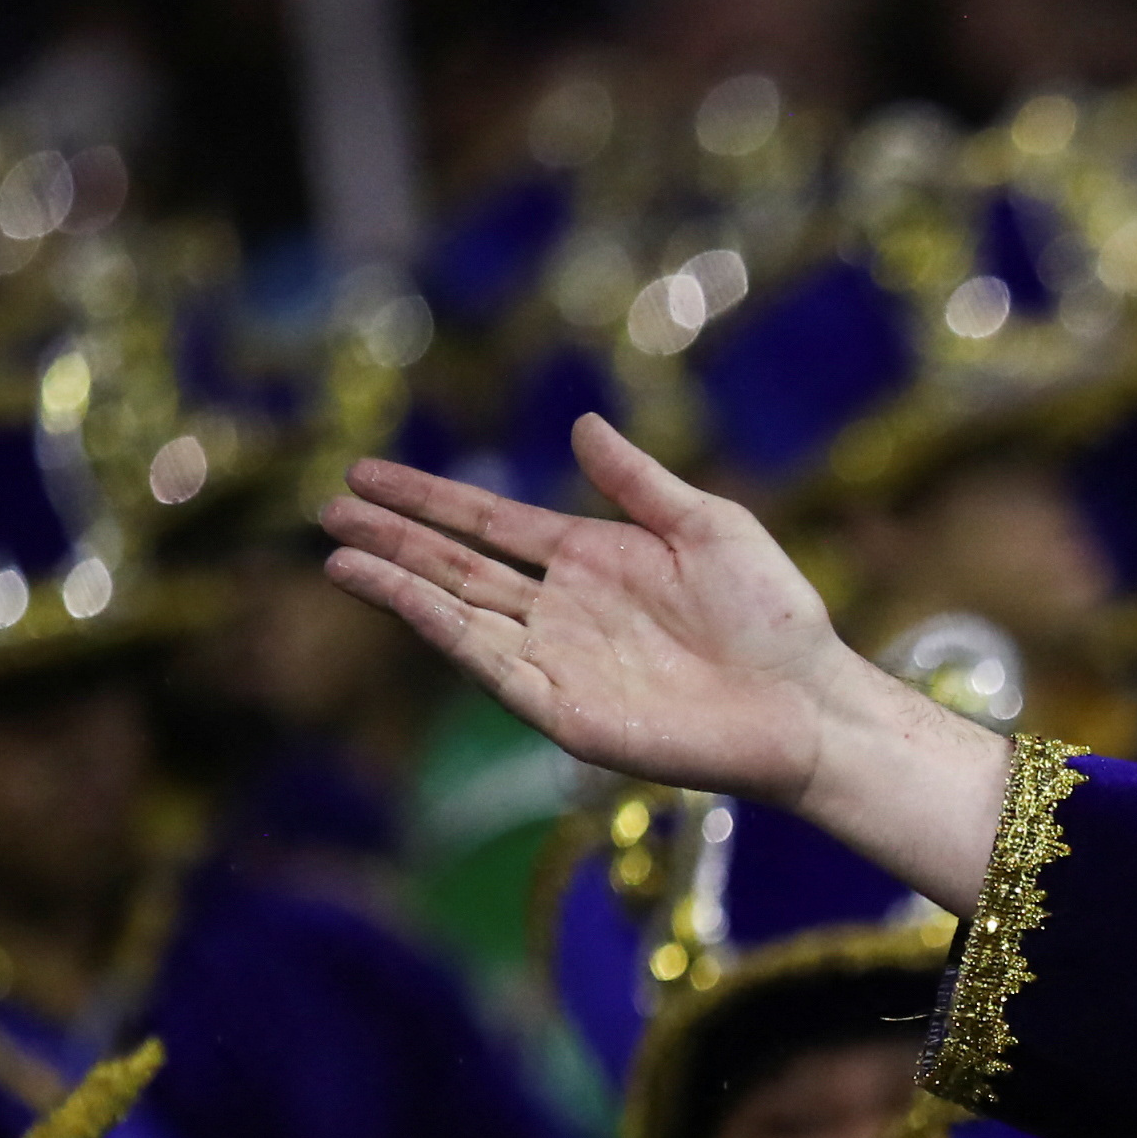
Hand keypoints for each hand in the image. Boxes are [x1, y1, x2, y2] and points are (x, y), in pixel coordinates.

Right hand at [318, 420, 1011, 902]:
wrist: (810, 700)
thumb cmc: (775, 617)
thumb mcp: (708, 526)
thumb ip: (638, 482)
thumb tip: (581, 426)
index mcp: (591, 561)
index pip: (487, 523)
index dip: (427, 499)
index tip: (364, 474)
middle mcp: (562, 611)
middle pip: (456, 566)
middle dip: (393, 538)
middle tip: (327, 508)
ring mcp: (559, 662)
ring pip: (458, 615)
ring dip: (397, 585)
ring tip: (336, 555)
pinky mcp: (565, 711)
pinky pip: (489, 663)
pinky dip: (440, 629)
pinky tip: (398, 597)